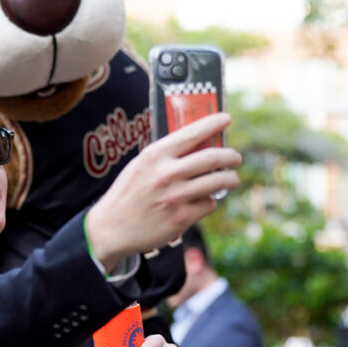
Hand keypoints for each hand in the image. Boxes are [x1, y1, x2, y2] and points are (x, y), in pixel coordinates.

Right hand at [85, 112, 240, 271]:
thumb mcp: (141, 166)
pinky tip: (202, 201)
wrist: (111, 228)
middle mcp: (166, 174)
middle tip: (236, 158)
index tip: (227, 118)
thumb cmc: (128, 193)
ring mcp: (175, 197)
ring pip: (217, 182)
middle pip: (212, 158)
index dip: (213, 124)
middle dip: (231, 156)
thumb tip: (200, 144)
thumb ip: (166, 155)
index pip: (191, 133)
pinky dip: (209, 201)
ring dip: (229, 179)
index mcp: (155, 155)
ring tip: (231, 179)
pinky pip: (208, 204)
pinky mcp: (181, 218)